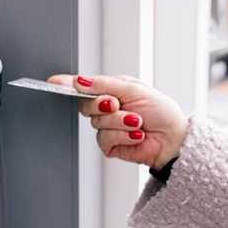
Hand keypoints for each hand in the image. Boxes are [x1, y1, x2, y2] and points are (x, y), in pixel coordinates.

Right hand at [47, 73, 187, 167]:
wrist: (174, 138)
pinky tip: (136, 135)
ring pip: (97, 123)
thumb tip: (80, 81)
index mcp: (112, 90)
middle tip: (116, 104)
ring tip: (137, 122)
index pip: (84, 86)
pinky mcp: (110, 146)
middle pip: (86, 105)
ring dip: (120, 122)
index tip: (54, 82)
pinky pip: (105, 139)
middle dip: (102, 104)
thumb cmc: (161, 112)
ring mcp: (108, 127)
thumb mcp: (134, 89)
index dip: (68, 85)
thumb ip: (104, 84)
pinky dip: (123, 136)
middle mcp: (107, 108)